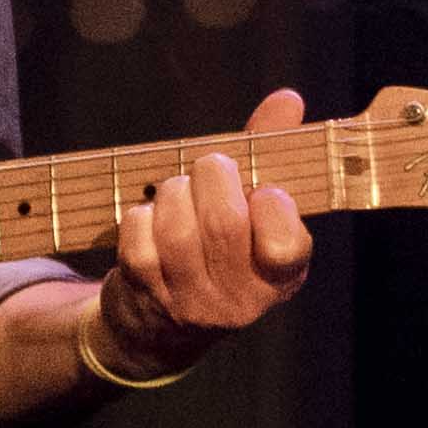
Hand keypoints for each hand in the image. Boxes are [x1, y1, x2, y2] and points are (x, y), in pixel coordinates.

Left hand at [90, 123, 315, 379]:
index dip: (273, 207)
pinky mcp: (146, 296)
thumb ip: (270, 154)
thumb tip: (287, 99)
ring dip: (173, 193)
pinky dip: (141, 216)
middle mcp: (241, 299)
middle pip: (223, 221)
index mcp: (282, 275)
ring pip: (177, 228)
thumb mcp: (254, 212)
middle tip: (210, 169)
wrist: (160, 328)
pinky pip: (139, 239)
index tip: (263, 191)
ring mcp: (192, 303)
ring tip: (177, 193)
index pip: (286, 246)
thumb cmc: (217, 249)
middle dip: (211, 175)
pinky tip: (150, 220)